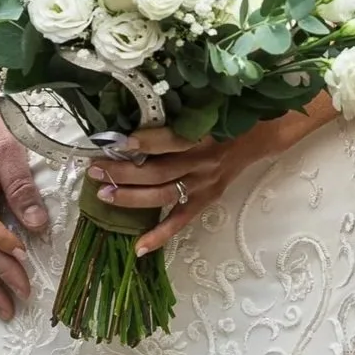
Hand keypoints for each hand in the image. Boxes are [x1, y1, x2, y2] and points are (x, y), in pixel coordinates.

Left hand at [90, 107, 330, 256]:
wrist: (260, 135)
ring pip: (163, 195)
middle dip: (123, 172)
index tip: (115, 142)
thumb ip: (176, 113)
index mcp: (203, 135)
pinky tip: (138, 248)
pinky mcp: (207, 200)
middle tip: (94, 170)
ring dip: (131, 197)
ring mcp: (204, 184)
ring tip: (103, 194)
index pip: (169, 142)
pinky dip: (160, 236)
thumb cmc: (226, 113)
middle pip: (158, 172)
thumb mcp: (206, 105)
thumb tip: (132, 113)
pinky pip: (181, 221)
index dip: (143, 143)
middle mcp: (203, 162)